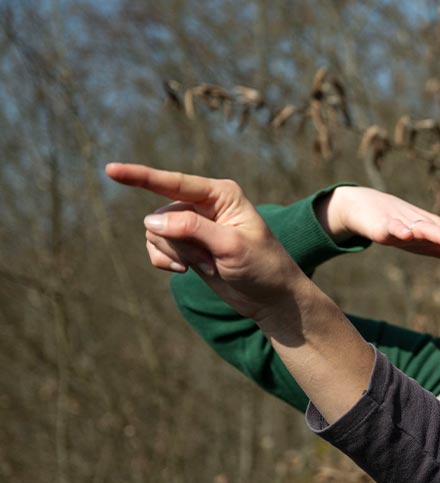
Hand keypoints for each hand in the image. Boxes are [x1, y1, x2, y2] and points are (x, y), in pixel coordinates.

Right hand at [105, 162, 309, 320]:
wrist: (271, 297)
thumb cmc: (262, 267)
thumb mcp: (231, 246)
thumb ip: (191, 230)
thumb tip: (150, 221)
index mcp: (221, 194)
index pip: (174, 183)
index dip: (141, 176)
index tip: (111, 170)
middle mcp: (203, 204)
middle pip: (162, 216)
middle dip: (179, 244)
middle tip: (211, 261)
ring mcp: (192, 224)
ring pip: (155, 233)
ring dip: (176, 254)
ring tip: (208, 266)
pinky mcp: (185, 244)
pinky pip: (155, 247)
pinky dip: (165, 261)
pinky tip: (187, 271)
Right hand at [321, 186, 439, 261]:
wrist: (362, 206)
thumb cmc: (395, 222)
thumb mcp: (419, 238)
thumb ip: (439, 247)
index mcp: (430, 229)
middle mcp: (420, 224)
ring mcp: (402, 224)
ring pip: (423, 230)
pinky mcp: (383, 226)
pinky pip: (392, 229)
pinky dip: (399, 230)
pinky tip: (406, 234)